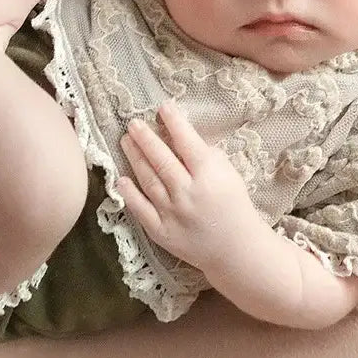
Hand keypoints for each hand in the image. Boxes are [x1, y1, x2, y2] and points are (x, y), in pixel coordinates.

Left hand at [117, 100, 254, 269]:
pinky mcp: (162, 232)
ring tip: (125, 140)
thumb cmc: (233, 205)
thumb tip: (179, 133)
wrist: (236, 251)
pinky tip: (121, 179)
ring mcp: (173, 214)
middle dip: (146, 138)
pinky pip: (141, 209)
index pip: (187, 143)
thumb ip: (206, 154)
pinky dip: (130, 194)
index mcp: (209, 177)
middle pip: (162, 160)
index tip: (163, 106)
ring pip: (148, 180)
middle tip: (133, 123)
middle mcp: (188, 194)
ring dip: (134, 158)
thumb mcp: (228, 174)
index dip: (174, 122)